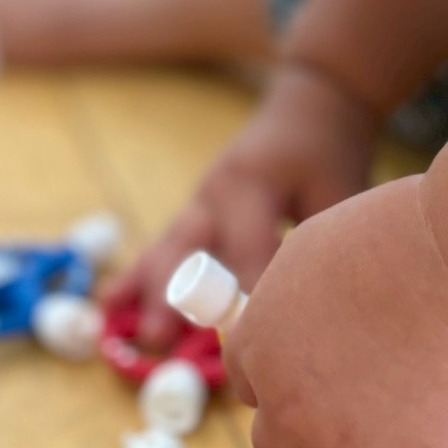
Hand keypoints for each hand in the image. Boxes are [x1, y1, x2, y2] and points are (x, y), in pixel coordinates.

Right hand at [109, 62, 380, 347]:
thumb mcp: (336, 191)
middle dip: (176, 297)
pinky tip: (112, 304)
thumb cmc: (326, 154)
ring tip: (146, 337)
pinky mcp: (194, 214)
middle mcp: (214, 191)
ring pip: (168, 251)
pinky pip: (162, 247)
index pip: (247, 247)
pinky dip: (138, 277)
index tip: (254, 339)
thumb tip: (322, 306)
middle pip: (189, 250)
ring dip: (152, 294)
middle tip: (161, 339)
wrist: (308, 107)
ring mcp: (199, 202)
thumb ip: (324, 242)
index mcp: (251, 181)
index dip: (251, 294)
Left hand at [228, 176, 447, 447]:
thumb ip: (293, 301)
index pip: (249, 391)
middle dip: (314, 440)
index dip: (288, 387)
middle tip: (365, 412)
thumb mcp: (315, 249)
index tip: (326, 375)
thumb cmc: (402, 235)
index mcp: (260, 345)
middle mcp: (290, 405)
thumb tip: (301, 325)